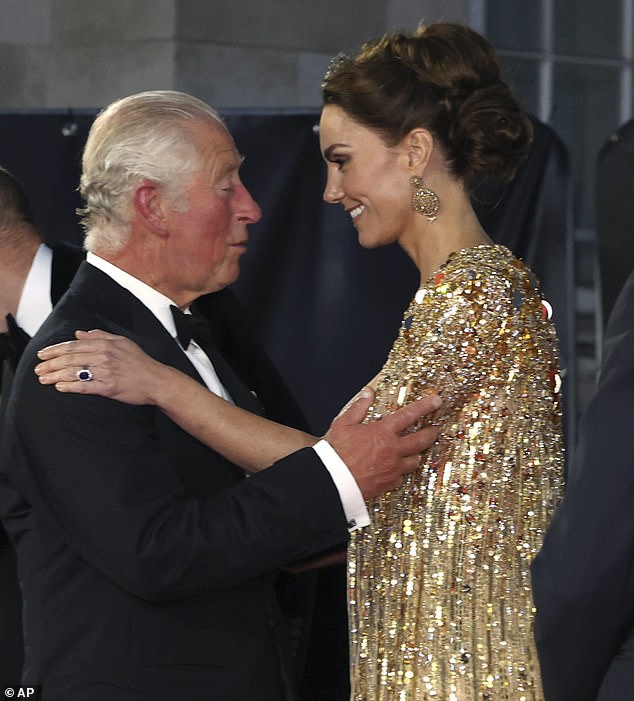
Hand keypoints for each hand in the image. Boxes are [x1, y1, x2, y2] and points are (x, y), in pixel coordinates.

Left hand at [35, 330, 165, 404]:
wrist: (157, 381)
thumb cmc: (140, 362)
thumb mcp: (122, 342)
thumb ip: (100, 336)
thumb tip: (79, 333)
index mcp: (106, 344)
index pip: (74, 345)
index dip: (56, 349)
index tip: (42, 354)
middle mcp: (104, 356)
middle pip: (71, 358)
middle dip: (51, 363)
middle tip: (38, 369)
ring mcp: (106, 372)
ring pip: (75, 372)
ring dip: (56, 376)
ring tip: (43, 379)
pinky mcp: (109, 387)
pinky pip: (85, 387)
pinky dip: (71, 387)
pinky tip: (60, 388)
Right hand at [325, 387, 440, 499]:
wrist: (332, 480)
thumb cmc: (335, 453)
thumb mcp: (343, 424)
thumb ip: (358, 407)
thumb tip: (368, 393)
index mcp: (383, 432)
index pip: (409, 415)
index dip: (425, 406)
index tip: (436, 401)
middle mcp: (393, 450)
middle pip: (421, 440)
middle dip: (431, 433)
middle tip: (436, 429)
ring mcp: (393, 468)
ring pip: (415, 460)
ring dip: (417, 454)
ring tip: (418, 451)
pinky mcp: (389, 484)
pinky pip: (402, 477)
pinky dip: (401, 472)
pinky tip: (398, 470)